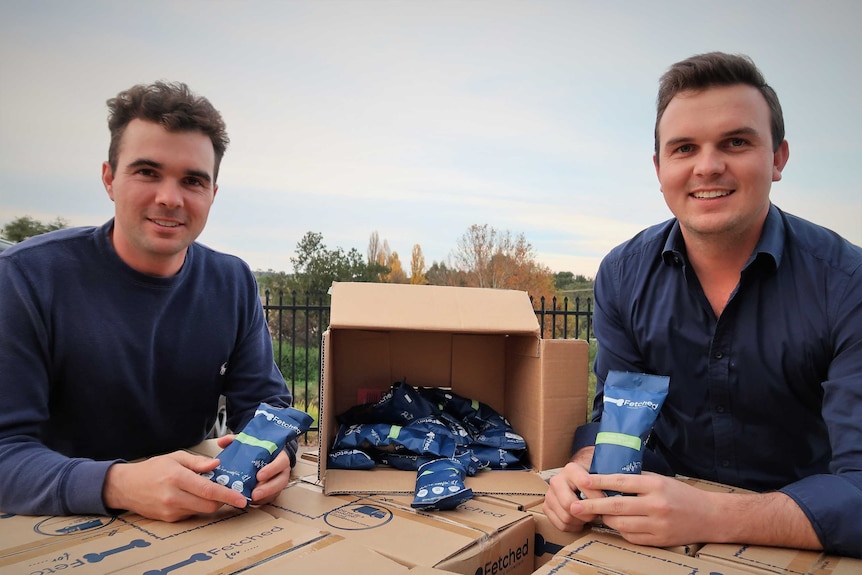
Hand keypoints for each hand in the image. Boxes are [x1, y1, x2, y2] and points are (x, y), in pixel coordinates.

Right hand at [103, 451, 248, 521]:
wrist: (126, 486)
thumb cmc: (153, 469)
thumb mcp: (176, 458)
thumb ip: (198, 462)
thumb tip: (217, 464)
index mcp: (178, 478)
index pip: (209, 490)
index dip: (228, 495)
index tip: (241, 498)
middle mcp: (174, 497)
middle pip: (209, 505)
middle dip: (222, 500)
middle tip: (226, 490)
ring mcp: (171, 510)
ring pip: (201, 510)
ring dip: (209, 502)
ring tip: (204, 490)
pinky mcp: (169, 519)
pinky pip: (191, 514)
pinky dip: (196, 506)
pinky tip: (190, 496)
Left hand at [215, 434, 292, 505]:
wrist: (265, 456)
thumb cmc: (258, 450)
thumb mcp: (249, 442)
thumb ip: (236, 440)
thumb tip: (222, 441)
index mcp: (279, 456)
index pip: (281, 462)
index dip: (272, 469)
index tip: (259, 475)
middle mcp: (281, 470)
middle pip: (281, 481)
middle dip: (268, 488)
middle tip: (254, 493)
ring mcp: (278, 481)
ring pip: (276, 492)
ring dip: (264, 496)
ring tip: (251, 499)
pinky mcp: (274, 491)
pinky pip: (270, 498)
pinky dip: (261, 501)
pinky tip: (251, 501)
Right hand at [543, 458, 604, 532]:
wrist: (578, 478)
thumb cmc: (591, 479)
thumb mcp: (599, 475)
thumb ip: (605, 484)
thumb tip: (616, 498)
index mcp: (571, 470)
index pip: (584, 484)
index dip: (596, 496)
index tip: (605, 501)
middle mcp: (557, 480)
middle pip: (569, 504)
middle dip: (587, 513)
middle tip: (597, 513)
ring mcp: (549, 494)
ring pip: (565, 517)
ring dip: (581, 521)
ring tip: (589, 517)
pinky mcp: (547, 507)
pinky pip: (560, 525)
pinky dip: (573, 527)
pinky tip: (580, 521)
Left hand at [570, 472, 715, 546]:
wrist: (710, 516)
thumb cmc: (681, 494)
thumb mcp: (660, 480)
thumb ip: (637, 480)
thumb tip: (608, 478)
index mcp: (655, 485)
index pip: (621, 481)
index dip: (600, 482)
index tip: (583, 481)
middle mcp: (655, 505)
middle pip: (617, 506)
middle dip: (593, 506)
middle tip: (574, 506)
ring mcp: (657, 525)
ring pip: (621, 524)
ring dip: (605, 519)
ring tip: (595, 514)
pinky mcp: (658, 540)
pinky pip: (631, 536)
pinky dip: (621, 530)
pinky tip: (616, 524)